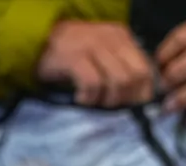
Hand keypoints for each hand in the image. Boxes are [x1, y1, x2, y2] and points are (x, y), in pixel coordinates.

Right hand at [36, 20, 153, 107]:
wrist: (38, 42)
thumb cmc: (71, 56)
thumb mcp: (101, 56)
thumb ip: (120, 69)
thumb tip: (138, 98)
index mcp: (121, 37)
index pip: (146, 69)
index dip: (144, 93)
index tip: (133, 108)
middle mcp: (110, 38)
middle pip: (135, 77)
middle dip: (126, 99)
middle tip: (110, 108)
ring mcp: (92, 46)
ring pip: (118, 81)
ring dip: (108, 100)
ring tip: (94, 103)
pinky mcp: (74, 57)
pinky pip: (93, 84)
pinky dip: (89, 98)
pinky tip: (80, 99)